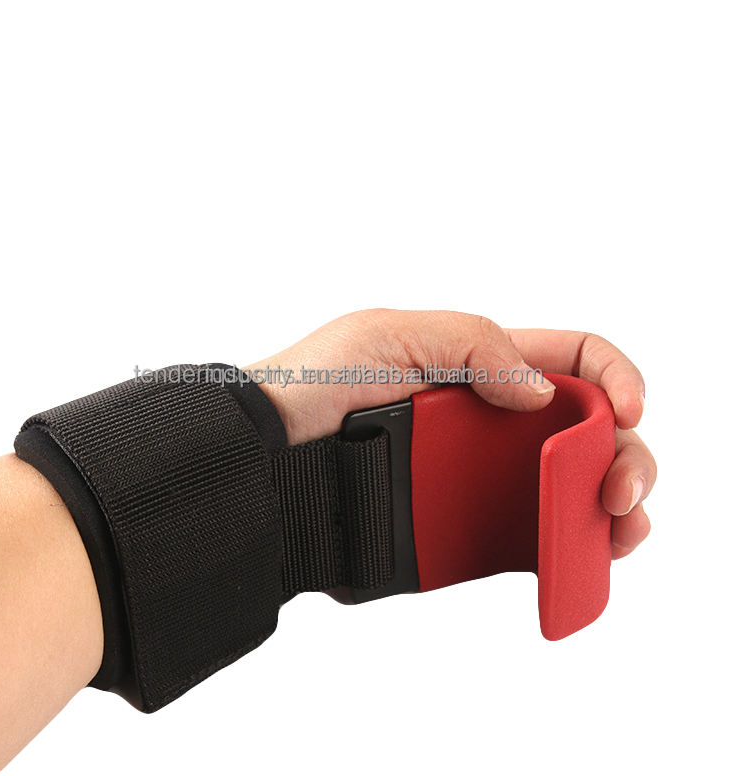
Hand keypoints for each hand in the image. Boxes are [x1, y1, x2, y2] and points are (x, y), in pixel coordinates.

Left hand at [249, 309, 655, 559]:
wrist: (262, 463)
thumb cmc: (310, 386)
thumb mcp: (383, 333)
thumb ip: (470, 342)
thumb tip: (540, 394)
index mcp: (479, 363)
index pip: (571, 358)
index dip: (614, 376)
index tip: (627, 410)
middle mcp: (491, 421)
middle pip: (586, 430)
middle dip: (625, 453)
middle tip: (620, 487)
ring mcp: (480, 478)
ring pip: (569, 488)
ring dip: (610, 507)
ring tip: (618, 527)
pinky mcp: (463, 528)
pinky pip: (530, 537)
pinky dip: (569, 549)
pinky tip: (583, 557)